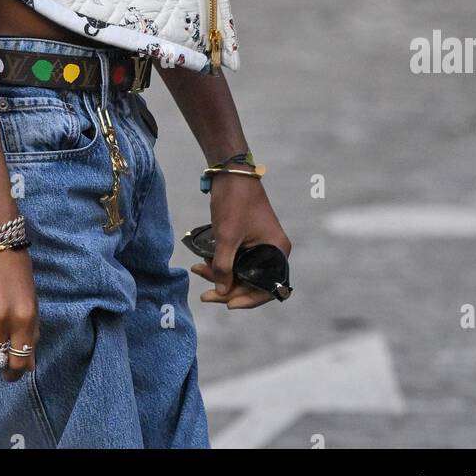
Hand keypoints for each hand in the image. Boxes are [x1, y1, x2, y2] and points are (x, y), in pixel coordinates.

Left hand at [190, 173, 291, 308]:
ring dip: (219, 274)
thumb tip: (220, 293)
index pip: (266, 288)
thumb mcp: (227, 237)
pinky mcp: (249, 238)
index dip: (246, 299)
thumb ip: (223, 267)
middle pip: (251, 281)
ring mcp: (261, 244)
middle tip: (204, 293)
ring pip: (241, 271)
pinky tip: (203, 261)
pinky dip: (221, 262)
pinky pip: (237, 259)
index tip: (226, 305)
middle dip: (226, 287)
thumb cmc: (234, 201)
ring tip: (197, 270)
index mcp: (277, 251)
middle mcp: (273, 250)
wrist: (230, 171)